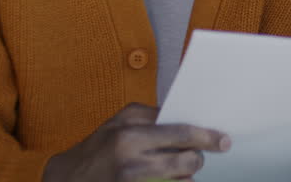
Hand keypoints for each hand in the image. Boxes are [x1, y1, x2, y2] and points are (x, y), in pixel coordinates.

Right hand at [42, 103, 230, 181]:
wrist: (67, 179)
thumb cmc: (97, 146)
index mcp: (130, 133)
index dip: (206, 136)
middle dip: (199, 158)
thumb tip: (184, 117)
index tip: (223, 140)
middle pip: (185, 159)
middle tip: (201, 157)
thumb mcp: (119, 122)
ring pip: (180, 179)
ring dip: (188, 175)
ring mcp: (132, 180)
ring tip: (185, 169)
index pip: (181, 132)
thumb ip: (150, 116)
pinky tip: (176, 181)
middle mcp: (131, 157)